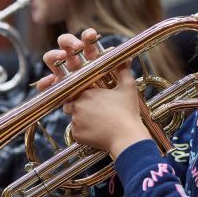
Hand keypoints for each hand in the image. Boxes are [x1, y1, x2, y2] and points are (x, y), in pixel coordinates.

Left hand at [40, 28, 150, 157]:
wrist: (127, 138)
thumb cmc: (128, 112)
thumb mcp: (128, 87)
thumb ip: (123, 71)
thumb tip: (126, 58)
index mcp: (87, 92)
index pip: (74, 89)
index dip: (81, 94)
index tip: (90, 97)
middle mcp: (77, 105)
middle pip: (70, 104)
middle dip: (78, 106)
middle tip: (93, 111)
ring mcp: (75, 121)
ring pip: (73, 118)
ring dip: (80, 119)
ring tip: (97, 122)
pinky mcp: (76, 135)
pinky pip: (76, 133)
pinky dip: (84, 133)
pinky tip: (97, 132)